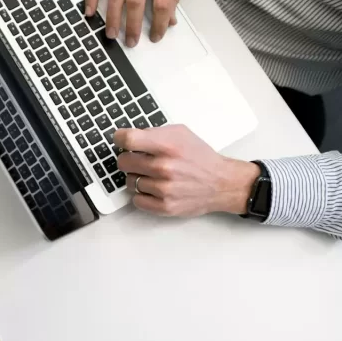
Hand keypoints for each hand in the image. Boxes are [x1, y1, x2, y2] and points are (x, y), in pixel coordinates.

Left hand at [114, 125, 259, 216]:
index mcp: (167, 145)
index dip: (119, 138)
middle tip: (139, 160)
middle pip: (123, 162)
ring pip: (129, 182)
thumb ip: (154, 133)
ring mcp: (164, 189)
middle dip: (128, 159)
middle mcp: (164, 167)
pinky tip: (153, 188)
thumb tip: (129, 137)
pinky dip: (142, 195)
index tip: (120, 140)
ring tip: (152, 175)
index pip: (128, 139)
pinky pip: (136, 200)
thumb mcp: (180, 134)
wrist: (221, 183)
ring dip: (137, 178)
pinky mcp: (164, 206)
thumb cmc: (200, 157)